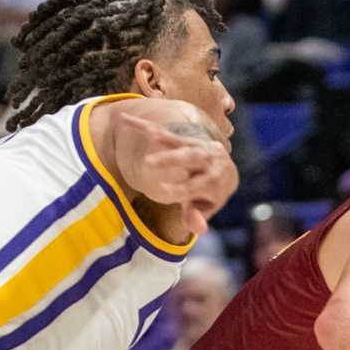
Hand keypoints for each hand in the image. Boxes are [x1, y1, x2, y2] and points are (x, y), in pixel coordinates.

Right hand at [114, 104, 236, 237]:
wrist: (225, 170)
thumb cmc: (210, 195)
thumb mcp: (206, 208)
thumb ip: (197, 215)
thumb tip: (199, 231)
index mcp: (215, 182)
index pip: (195, 186)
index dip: (179, 189)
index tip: (162, 190)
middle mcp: (209, 161)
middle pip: (190, 158)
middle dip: (169, 158)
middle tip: (148, 163)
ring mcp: (198, 147)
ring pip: (179, 142)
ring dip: (161, 138)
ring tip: (147, 134)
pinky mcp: (187, 139)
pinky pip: (167, 133)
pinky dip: (146, 127)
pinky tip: (124, 119)